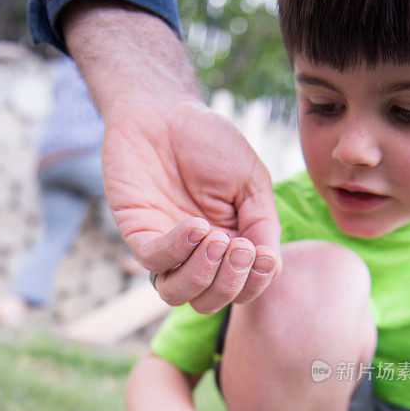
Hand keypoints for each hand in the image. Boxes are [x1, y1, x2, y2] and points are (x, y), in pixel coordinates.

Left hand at [102, 102, 280, 313]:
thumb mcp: (251, 182)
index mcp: (227, 248)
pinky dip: (179, 250)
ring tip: (217, 241)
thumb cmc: (208, 142)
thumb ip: (263, 226)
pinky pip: (154, 262)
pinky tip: (196, 226)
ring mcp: (165, 247)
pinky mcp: (137, 233)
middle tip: (241, 248)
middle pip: (209, 301)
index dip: (254, 283)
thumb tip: (272, 268)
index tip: (263, 256)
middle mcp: (194, 256)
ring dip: (203, 276)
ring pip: (178, 294)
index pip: (241, 289)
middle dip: (230, 282)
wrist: (162, 109)